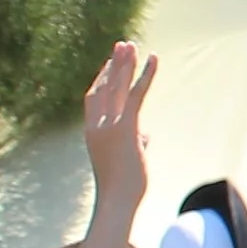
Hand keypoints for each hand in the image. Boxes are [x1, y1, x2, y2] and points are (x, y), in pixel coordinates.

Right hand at [78, 41, 158, 207]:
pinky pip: (136, 94)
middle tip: (122, 45)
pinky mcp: (125, 127)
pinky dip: (145, 75)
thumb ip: (133, 143)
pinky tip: (154, 59)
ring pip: (116, 86)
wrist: (117, 202)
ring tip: (130, 45)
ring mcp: (108, 125)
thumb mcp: (127, 161)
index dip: (101, 78)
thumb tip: (145, 137)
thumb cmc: (122, 189)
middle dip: (113, 65)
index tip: (109, 62)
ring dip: (124, 64)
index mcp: (92, 132)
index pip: (93, 98)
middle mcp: (96, 125)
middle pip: (103, 86)